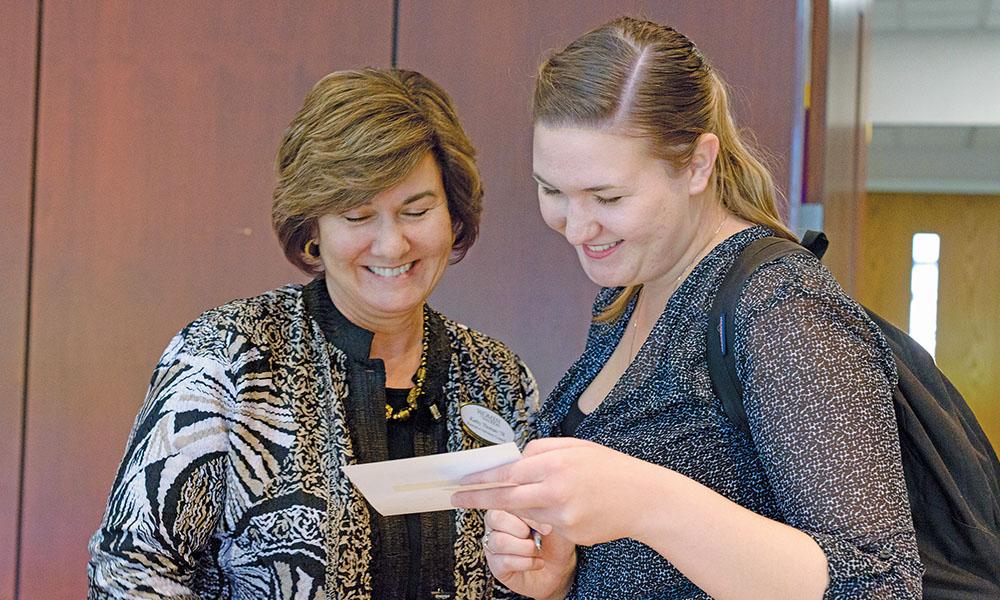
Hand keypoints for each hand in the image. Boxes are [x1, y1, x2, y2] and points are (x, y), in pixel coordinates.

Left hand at [453, 437, 658, 545]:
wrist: (644, 498)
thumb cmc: (610, 468)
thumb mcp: (575, 446)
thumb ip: (541, 450)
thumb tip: (514, 459)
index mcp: (555, 463)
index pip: (507, 473)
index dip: (481, 479)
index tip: (461, 483)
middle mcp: (555, 490)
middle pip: (505, 498)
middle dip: (478, 499)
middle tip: (457, 499)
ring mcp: (561, 516)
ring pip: (527, 512)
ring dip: (525, 505)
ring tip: (555, 492)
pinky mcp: (569, 534)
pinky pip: (547, 525)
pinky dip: (549, 515)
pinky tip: (573, 505)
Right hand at [483, 509, 575, 599]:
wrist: (559, 566)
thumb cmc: (555, 539)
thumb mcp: (553, 519)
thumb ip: (540, 509)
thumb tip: (534, 511)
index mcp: (507, 506)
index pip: (505, 500)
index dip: (526, 514)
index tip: (546, 525)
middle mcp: (495, 524)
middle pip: (496, 519)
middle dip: (522, 529)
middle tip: (539, 537)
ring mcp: (492, 545)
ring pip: (500, 542)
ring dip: (526, 548)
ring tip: (538, 550)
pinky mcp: (495, 566)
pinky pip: (505, 561)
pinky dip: (527, 563)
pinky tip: (537, 562)